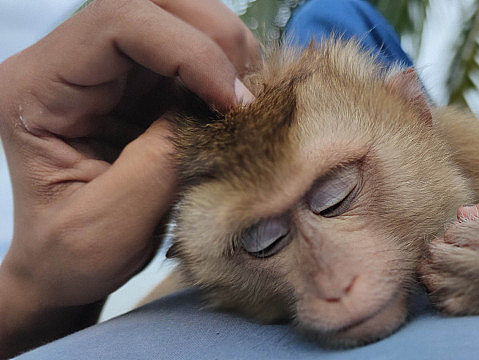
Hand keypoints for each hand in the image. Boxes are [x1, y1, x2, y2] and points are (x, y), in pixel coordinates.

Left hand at [0, 0, 257, 355]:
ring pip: (180, 16)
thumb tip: (224, 112)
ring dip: (226, 53)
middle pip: (152, 2)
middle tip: (246, 95)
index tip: (233, 104)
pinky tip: (236, 108)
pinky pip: (195, 50)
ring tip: (244, 105)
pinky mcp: (141, 82)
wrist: (66, 270)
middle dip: (213, 38)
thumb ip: (162, 160)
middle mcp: (69, 64)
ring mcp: (108, 69)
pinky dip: (228, 73)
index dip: (187, 51)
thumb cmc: (72, 255)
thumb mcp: (110, 223)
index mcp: (36, 91)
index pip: (116, 23)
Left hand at [418, 201, 478, 314]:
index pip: (452, 232)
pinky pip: (451, 305)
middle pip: (439, 257)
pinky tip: (451, 286)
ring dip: (434, 272)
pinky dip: (442, 295)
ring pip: (439, 283)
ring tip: (444, 268)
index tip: (458, 236)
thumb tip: (458, 214)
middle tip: (443, 251)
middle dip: (434, 251)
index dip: (450, 232)